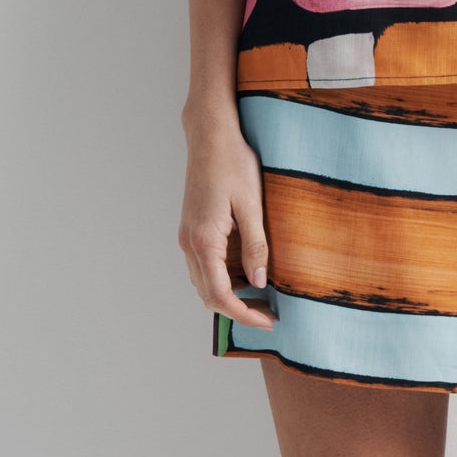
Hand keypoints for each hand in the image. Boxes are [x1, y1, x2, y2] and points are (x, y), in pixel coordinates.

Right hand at [178, 105, 272, 327]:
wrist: (210, 136)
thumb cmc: (233, 163)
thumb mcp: (252, 205)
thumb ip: (256, 246)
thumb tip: (259, 283)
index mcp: (204, 240)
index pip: (221, 295)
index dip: (244, 314)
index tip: (268, 321)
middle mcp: (189, 243)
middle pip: (208, 295)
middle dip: (237, 311)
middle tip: (269, 314)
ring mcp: (187, 237)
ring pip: (204, 282)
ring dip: (230, 296)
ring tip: (263, 297)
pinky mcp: (192, 229)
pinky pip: (204, 265)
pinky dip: (224, 278)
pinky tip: (248, 273)